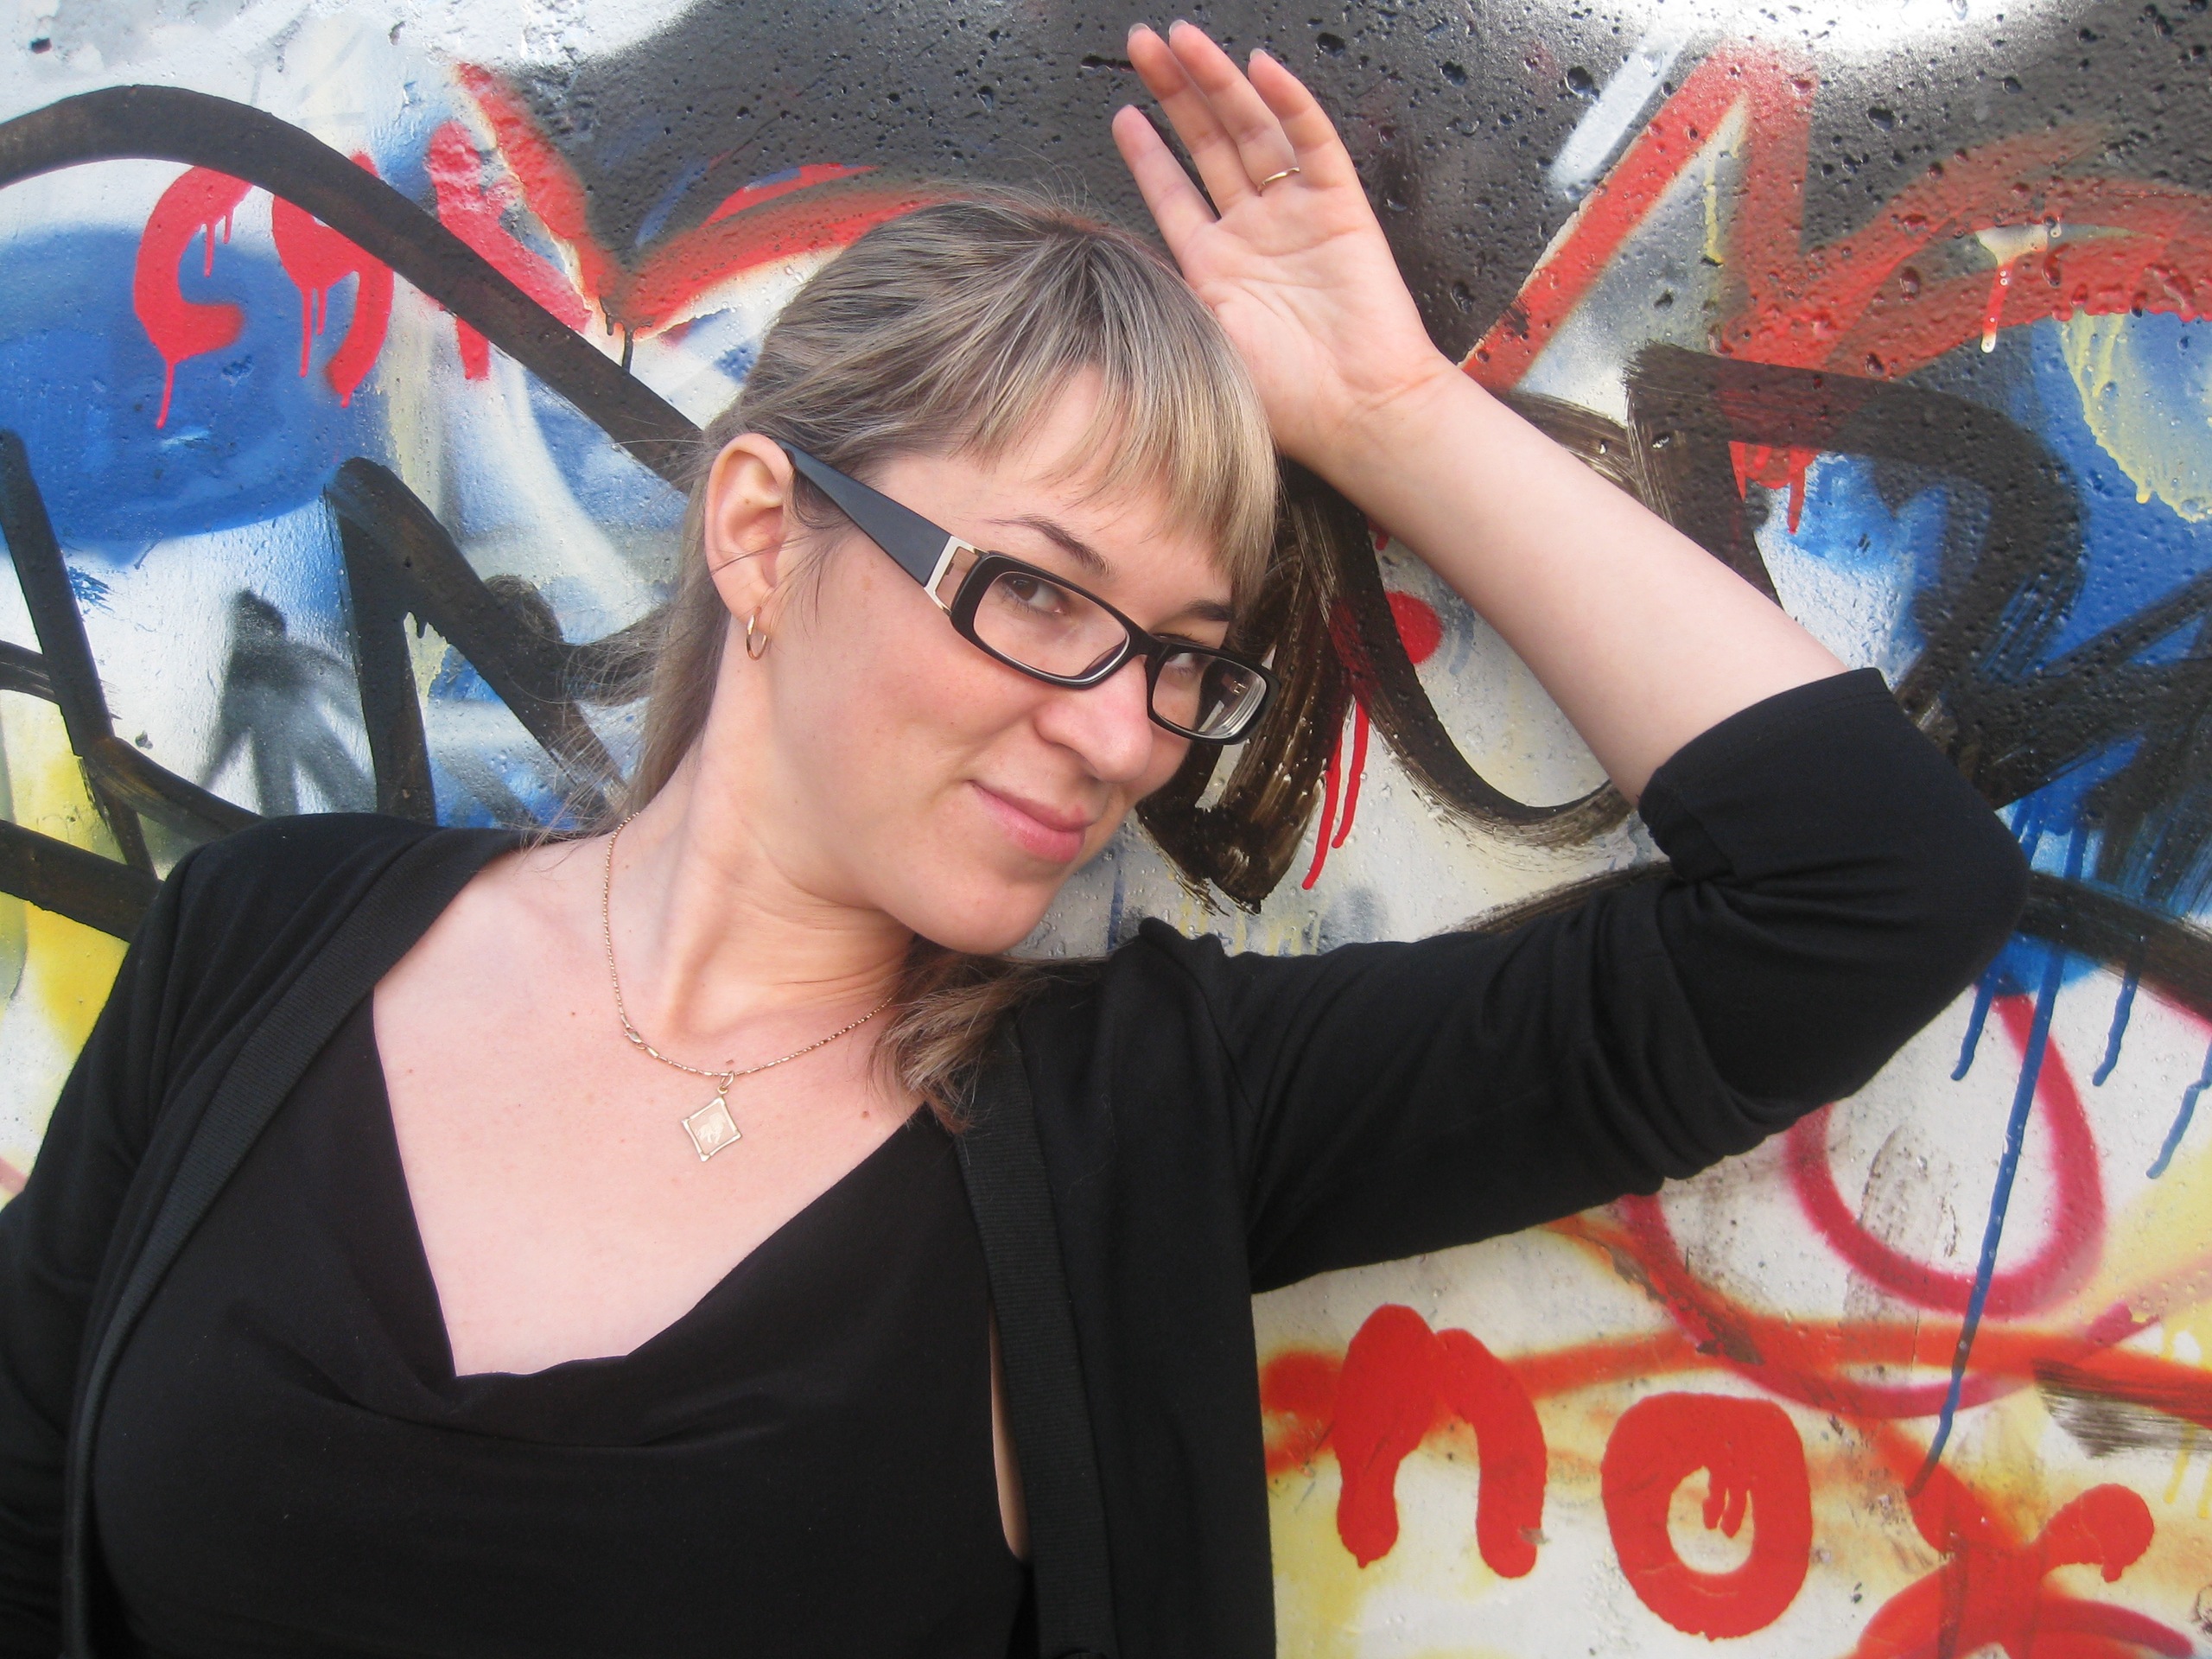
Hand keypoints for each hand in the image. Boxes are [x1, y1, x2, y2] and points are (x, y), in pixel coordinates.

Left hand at [1112, 22, 1455, 472]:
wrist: (1358, 413)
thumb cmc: (1284, 398)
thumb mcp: (1197, 345)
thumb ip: (1160, 297)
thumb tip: (1103, 272)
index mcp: (1216, 267)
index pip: (1174, 193)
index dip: (1147, 152)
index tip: (1121, 112)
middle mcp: (1254, 233)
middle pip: (1209, 144)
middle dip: (1174, 92)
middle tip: (1141, 44)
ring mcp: (1297, 215)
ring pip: (1252, 130)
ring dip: (1218, 82)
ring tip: (1183, 39)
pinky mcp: (1341, 207)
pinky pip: (1313, 142)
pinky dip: (1289, 103)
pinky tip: (1261, 68)